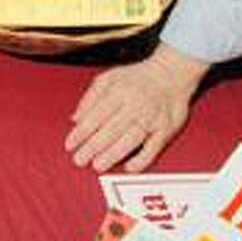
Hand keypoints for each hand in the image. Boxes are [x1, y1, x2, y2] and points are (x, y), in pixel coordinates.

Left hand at [65, 43, 208, 171]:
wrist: (171, 73)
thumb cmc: (137, 77)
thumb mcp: (109, 78)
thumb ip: (90, 97)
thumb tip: (75, 119)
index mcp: (119, 91)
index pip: (96, 114)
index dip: (82, 132)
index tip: (70, 145)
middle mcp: (135, 104)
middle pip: (111, 129)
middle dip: (93, 146)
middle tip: (80, 160)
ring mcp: (152, 117)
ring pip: (131, 139)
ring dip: (113, 154)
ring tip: (98, 165)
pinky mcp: (165, 129)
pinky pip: (154, 147)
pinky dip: (142, 159)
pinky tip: (129, 167)